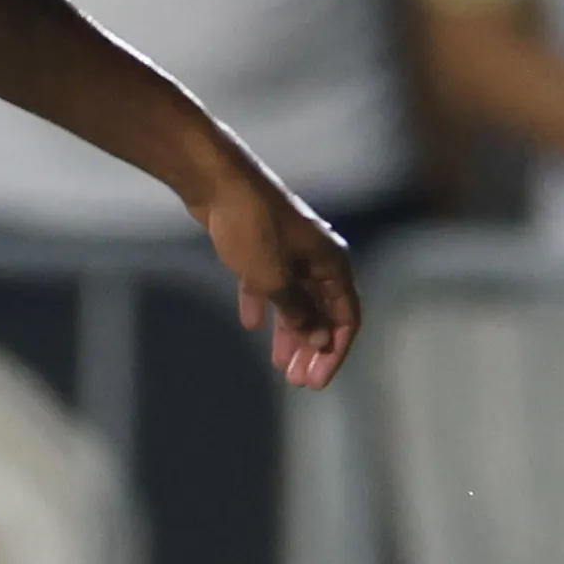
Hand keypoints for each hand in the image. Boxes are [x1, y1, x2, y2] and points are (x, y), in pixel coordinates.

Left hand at [191, 159, 359, 389]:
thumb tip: (321, 341)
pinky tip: (251, 324)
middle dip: (311, 348)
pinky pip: (269, 283)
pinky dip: (263, 304)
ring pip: (296, 300)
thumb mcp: (275, 279)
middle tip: (297, 381)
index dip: (335, 352)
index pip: (346, 318)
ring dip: (290, 333)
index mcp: (332, 264)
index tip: (317, 381)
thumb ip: (299, 312)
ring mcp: (290, 251)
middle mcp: (318, 258)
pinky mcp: (263, 246)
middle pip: (322, 312)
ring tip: (279, 364)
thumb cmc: (252, 228)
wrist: (217, 181)